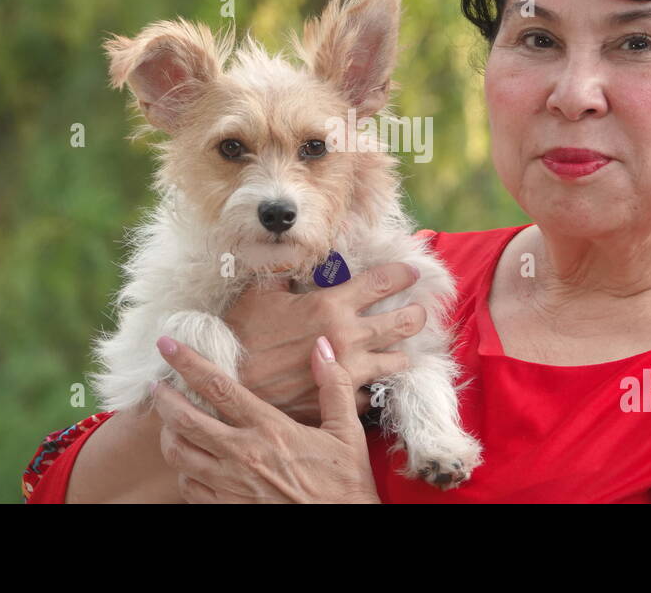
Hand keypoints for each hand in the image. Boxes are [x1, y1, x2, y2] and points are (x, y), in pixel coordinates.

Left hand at [151, 335, 381, 503]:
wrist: (345, 525)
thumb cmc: (345, 482)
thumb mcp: (347, 431)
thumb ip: (334, 386)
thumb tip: (322, 346)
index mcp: (269, 429)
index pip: (218, 387)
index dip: (188, 362)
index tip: (167, 344)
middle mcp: (243, 456)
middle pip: (185, 421)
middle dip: (164, 399)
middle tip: (157, 385)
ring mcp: (231, 486)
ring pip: (178, 455)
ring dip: (168, 435)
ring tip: (169, 423)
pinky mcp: (227, 509)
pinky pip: (188, 488)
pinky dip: (183, 471)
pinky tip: (191, 462)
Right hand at [224, 262, 427, 424]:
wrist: (231, 387)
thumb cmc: (242, 336)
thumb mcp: (260, 293)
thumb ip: (283, 269)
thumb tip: (294, 250)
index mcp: (331, 305)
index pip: (382, 282)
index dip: (402, 274)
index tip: (412, 272)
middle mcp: (349, 337)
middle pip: (404, 322)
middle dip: (417, 315)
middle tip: (419, 312)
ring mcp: (349, 371)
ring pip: (397, 361)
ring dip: (401, 353)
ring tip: (401, 350)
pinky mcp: (341, 401)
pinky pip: (373, 395)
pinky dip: (374, 387)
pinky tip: (373, 383)